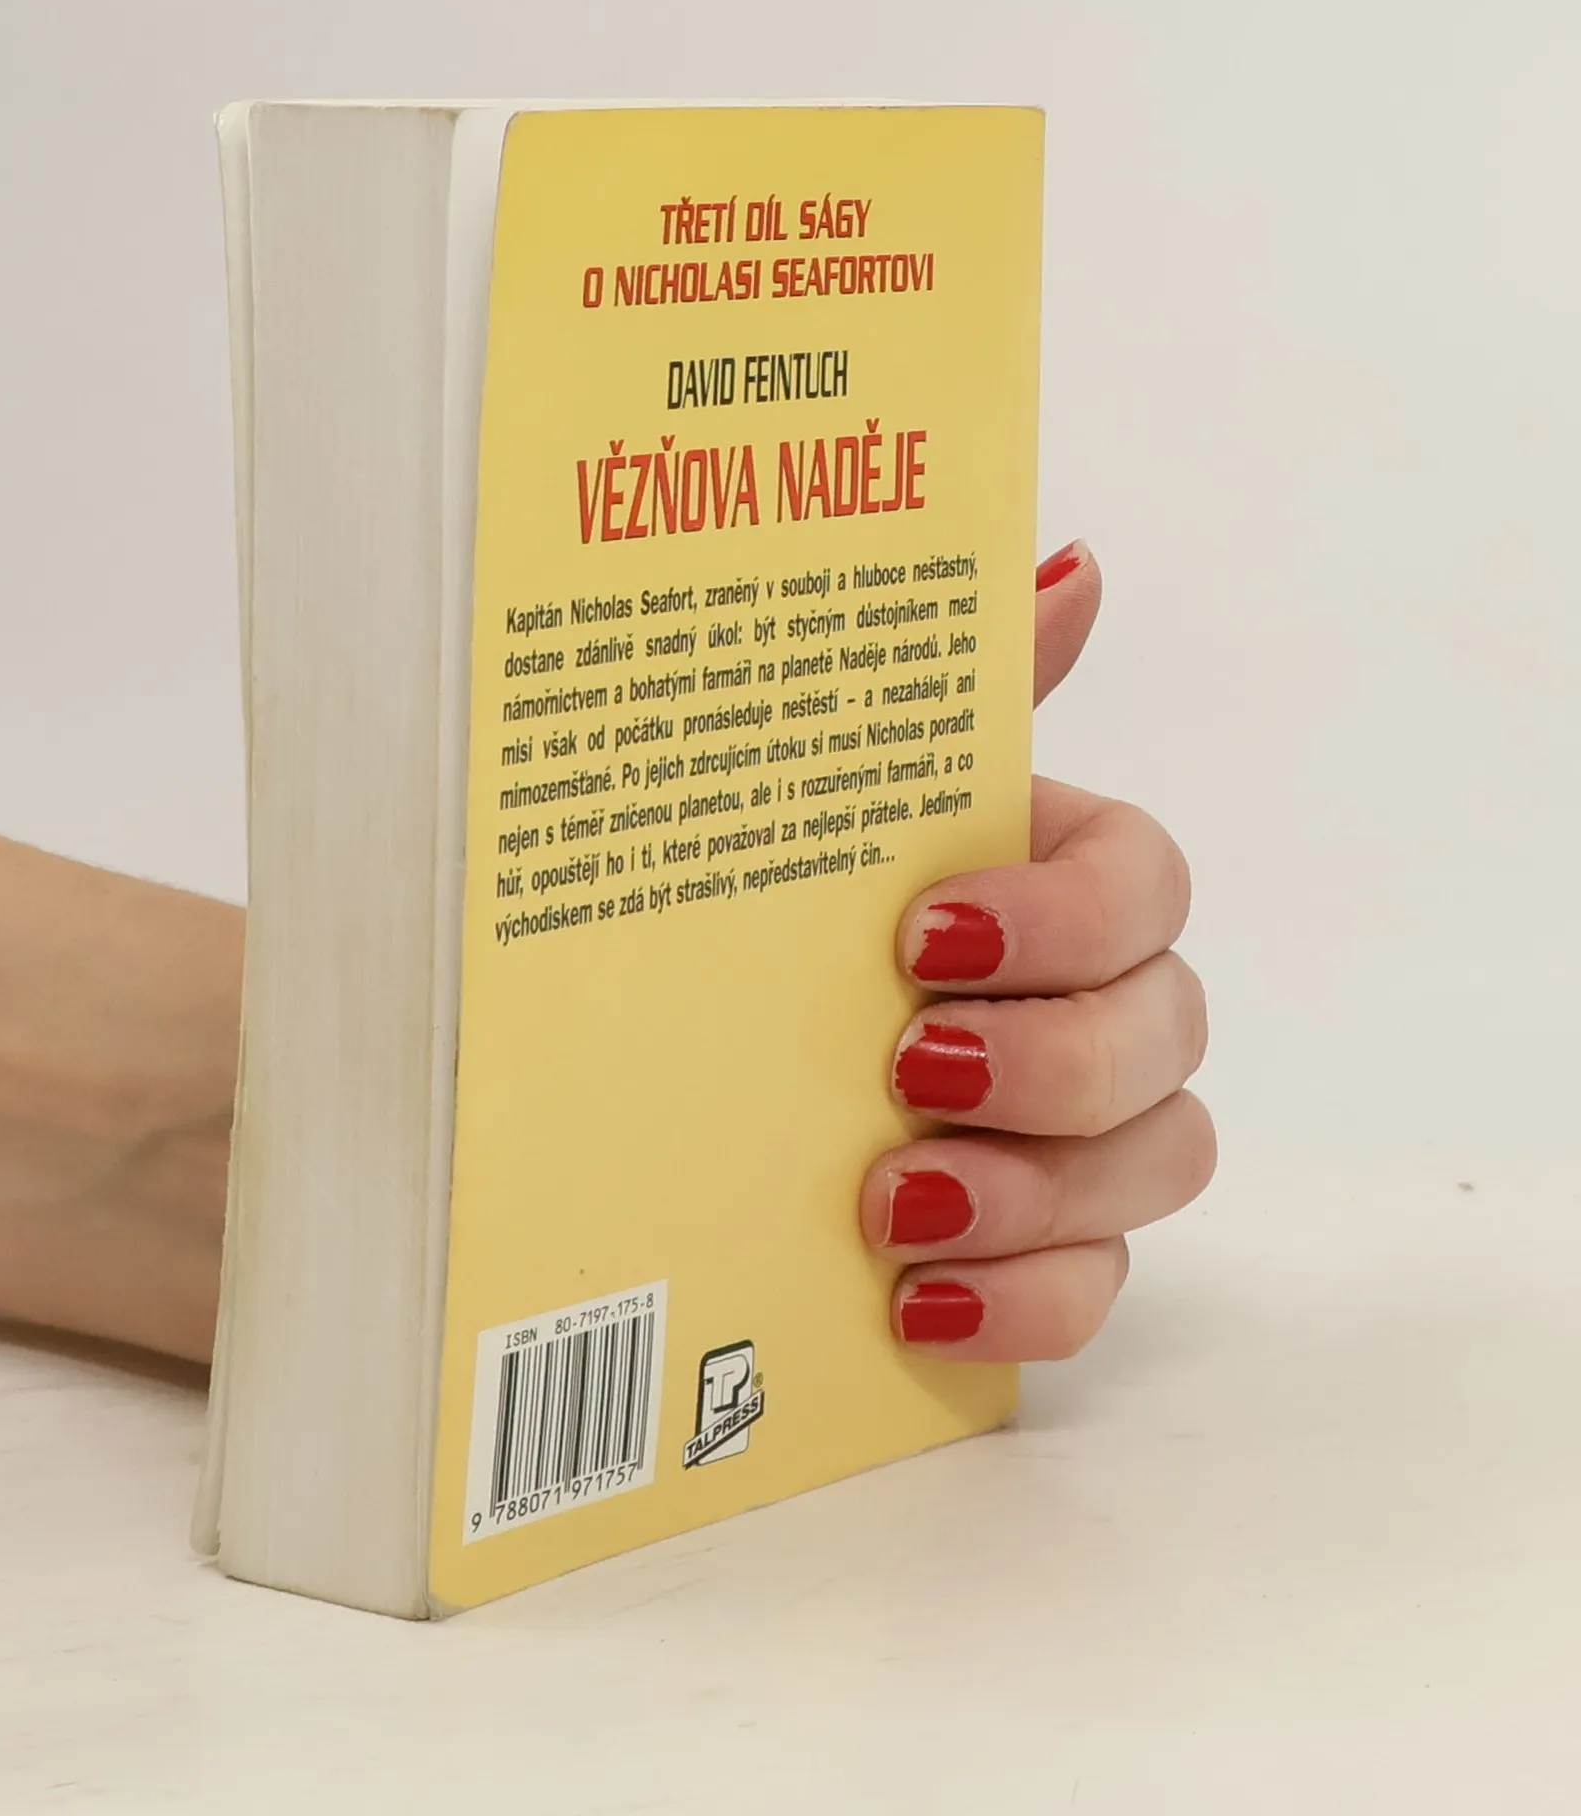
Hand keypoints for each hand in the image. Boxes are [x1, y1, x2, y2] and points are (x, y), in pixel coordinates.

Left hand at [861, 543, 1214, 1357]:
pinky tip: (916, 1299)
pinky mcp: (1041, 1243)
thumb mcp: (848, 784)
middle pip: (1167, 1035)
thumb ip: (966, 679)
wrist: (697, 1034)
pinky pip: (1093, 1290)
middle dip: (1049, 1060)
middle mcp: (1097, 1000)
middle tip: (909, 1067)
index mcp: (1056, 878)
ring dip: (1034, 1190)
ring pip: (1156, 1164)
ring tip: (894, 1200)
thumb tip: (1071, 562)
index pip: (1148, 885)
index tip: (926, 933)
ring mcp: (1081, 1132)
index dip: (1065, 916)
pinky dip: (1022, 1303)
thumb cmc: (800, 894)